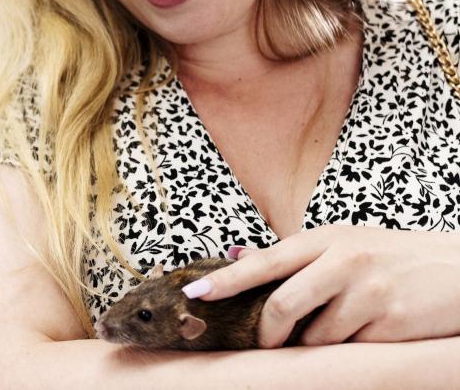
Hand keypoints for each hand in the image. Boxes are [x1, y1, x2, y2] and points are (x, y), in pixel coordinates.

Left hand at [181, 225, 459, 347]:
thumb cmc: (392, 258)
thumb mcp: (344, 243)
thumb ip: (294, 255)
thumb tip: (236, 256)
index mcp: (325, 238)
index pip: (265, 261)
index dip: (227, 280)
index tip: (196, 295)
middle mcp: (345, 260)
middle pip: (283, 305)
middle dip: (268, 332)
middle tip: (268, 342)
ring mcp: (369, 292)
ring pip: (317, 336)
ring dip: (317, 342)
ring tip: (342, 325)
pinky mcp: (392, 323)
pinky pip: (351, 349)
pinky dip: (350, 348)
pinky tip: (369, 330)